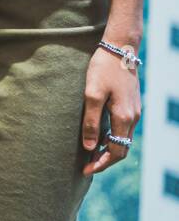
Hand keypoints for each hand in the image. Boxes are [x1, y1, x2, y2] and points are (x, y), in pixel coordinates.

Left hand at [80, 45, 141, 174]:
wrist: (120, 49)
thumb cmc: (102, 69)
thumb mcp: (91, 94)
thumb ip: (91, 121)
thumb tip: (89, 147)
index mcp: (123, 118)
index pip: (116, 151)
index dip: (101, 164)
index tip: (85, 170)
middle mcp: (133, 118)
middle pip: (122, 149)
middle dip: (105, 160)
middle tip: (86, 166)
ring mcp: (134, 112)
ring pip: (124, 139)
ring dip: (109, 149)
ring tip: (90, 154)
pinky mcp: (131, 105)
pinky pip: (123, 129)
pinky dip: (112, 138)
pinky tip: (99, 136)